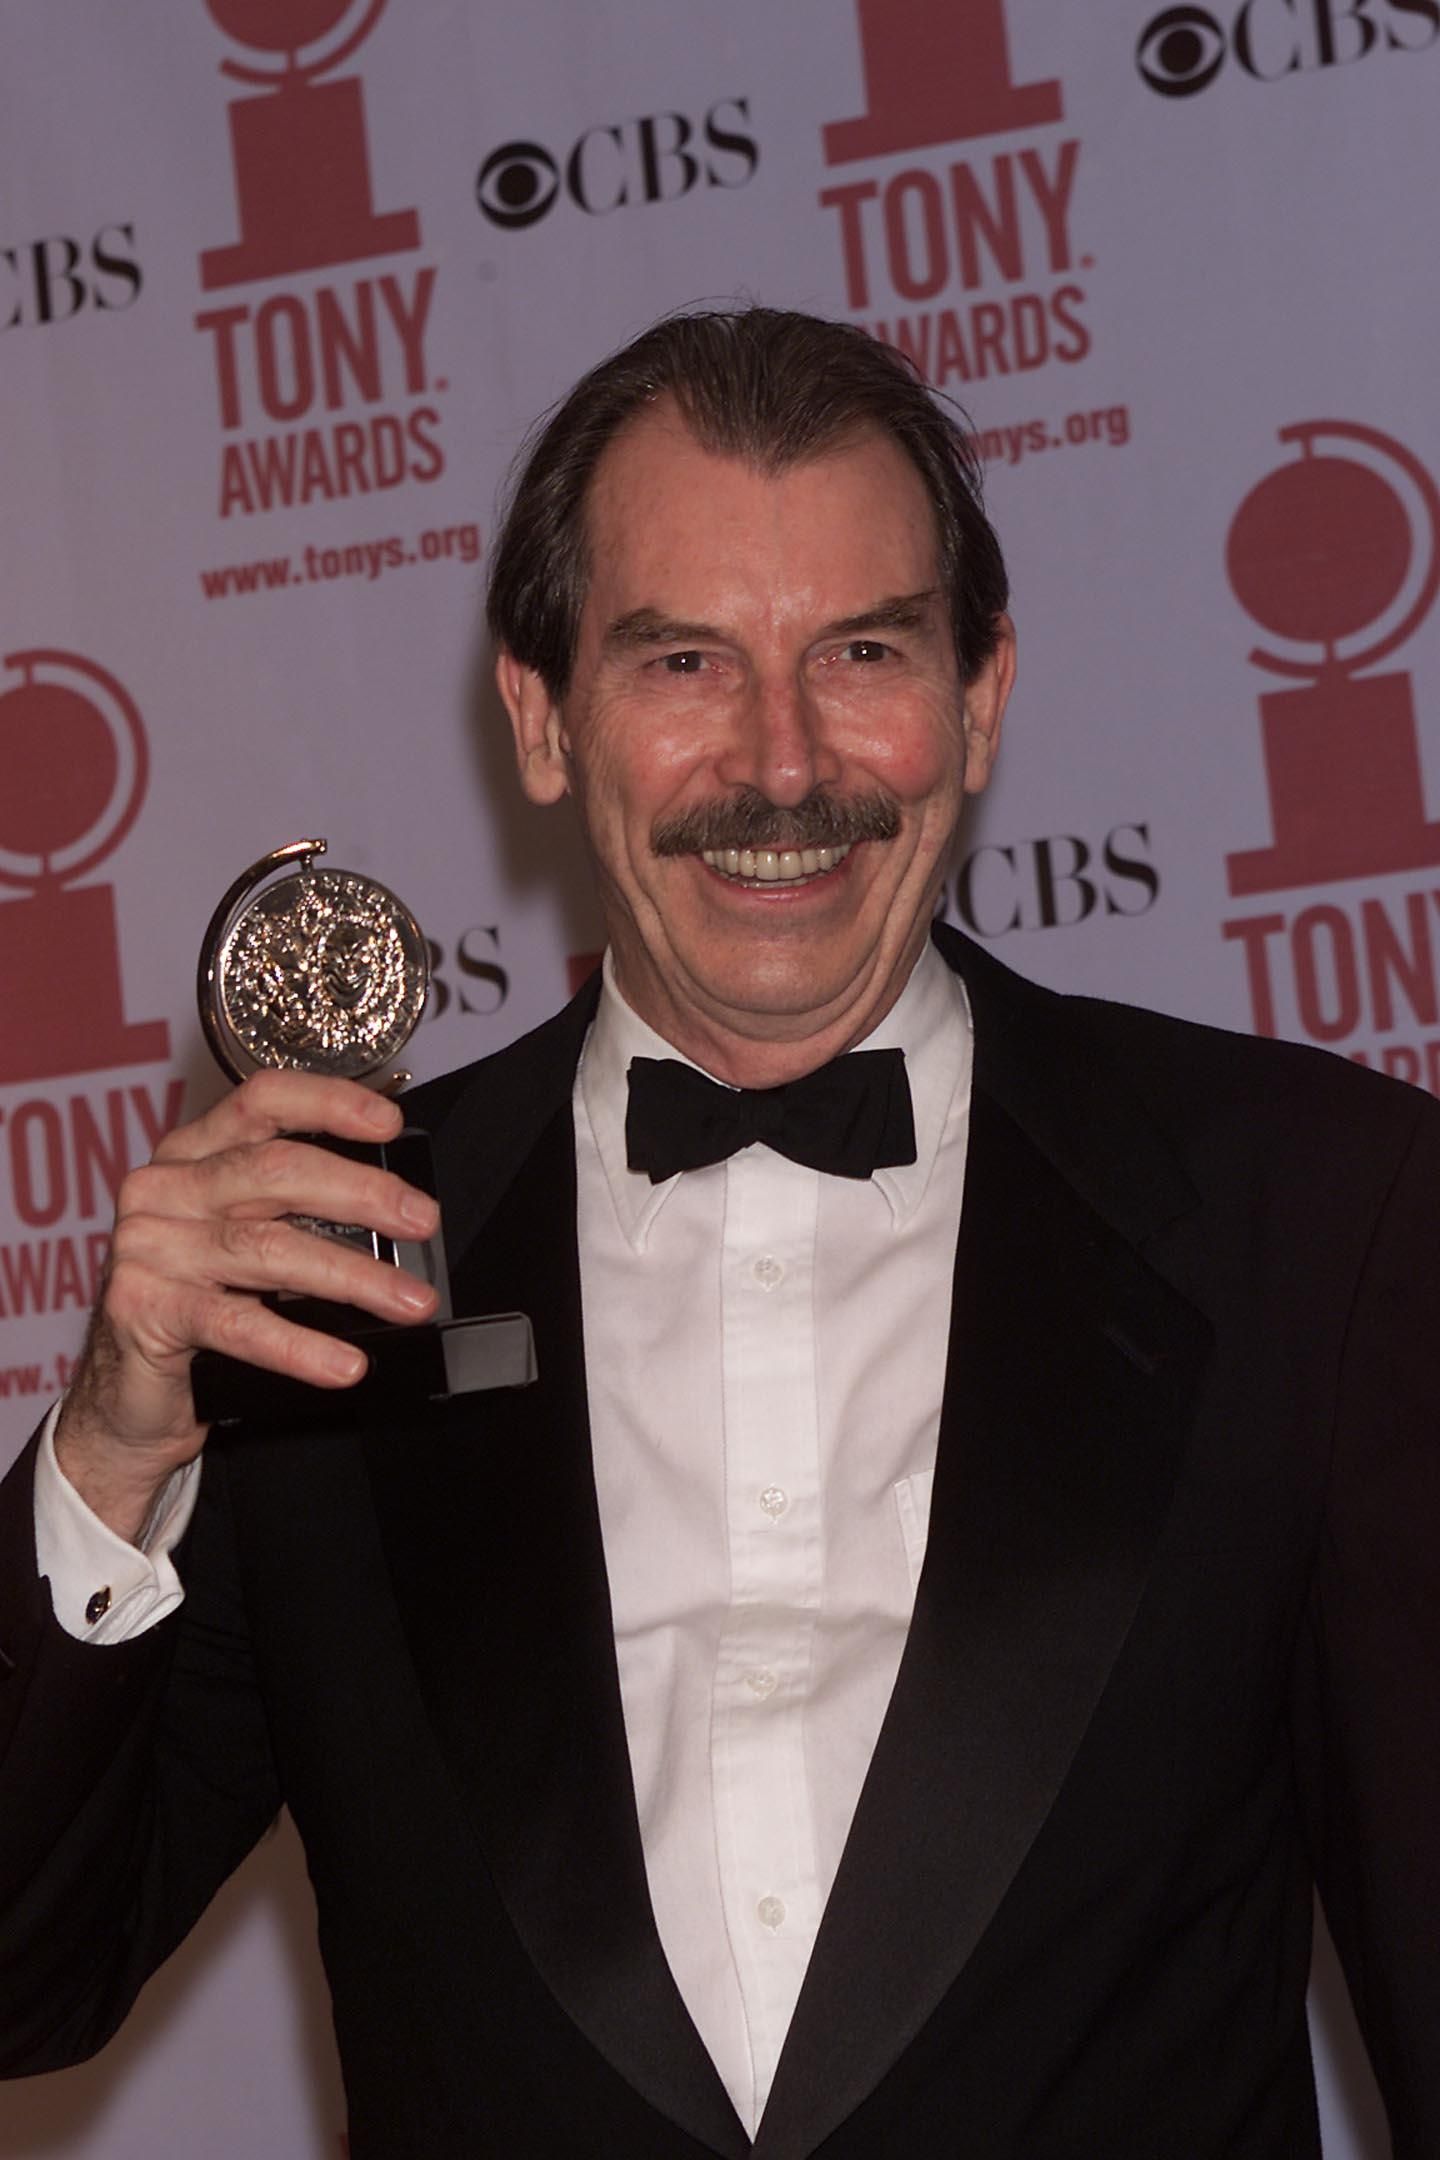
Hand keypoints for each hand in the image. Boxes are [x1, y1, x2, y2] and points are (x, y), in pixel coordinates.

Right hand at [54, 1070, 439, 1539]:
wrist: (128, 1393)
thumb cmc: (199, 1304)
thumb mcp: (244, 1241)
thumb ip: (295, 1211)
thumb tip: (394, 1210)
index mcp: (192, 1154)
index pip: (261, 1101)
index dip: (329, 1103)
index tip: (389, 1124)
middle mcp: (164, 1188)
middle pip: (276, 1171)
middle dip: (362, 1194)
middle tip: (421, 1220)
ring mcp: (149, 1247)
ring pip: (268, 1248)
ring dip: (353, 1277)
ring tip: (408, 1302)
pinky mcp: (143, 1308)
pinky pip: (237, 1323)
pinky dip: (300, 1346)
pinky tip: (343, 1362)